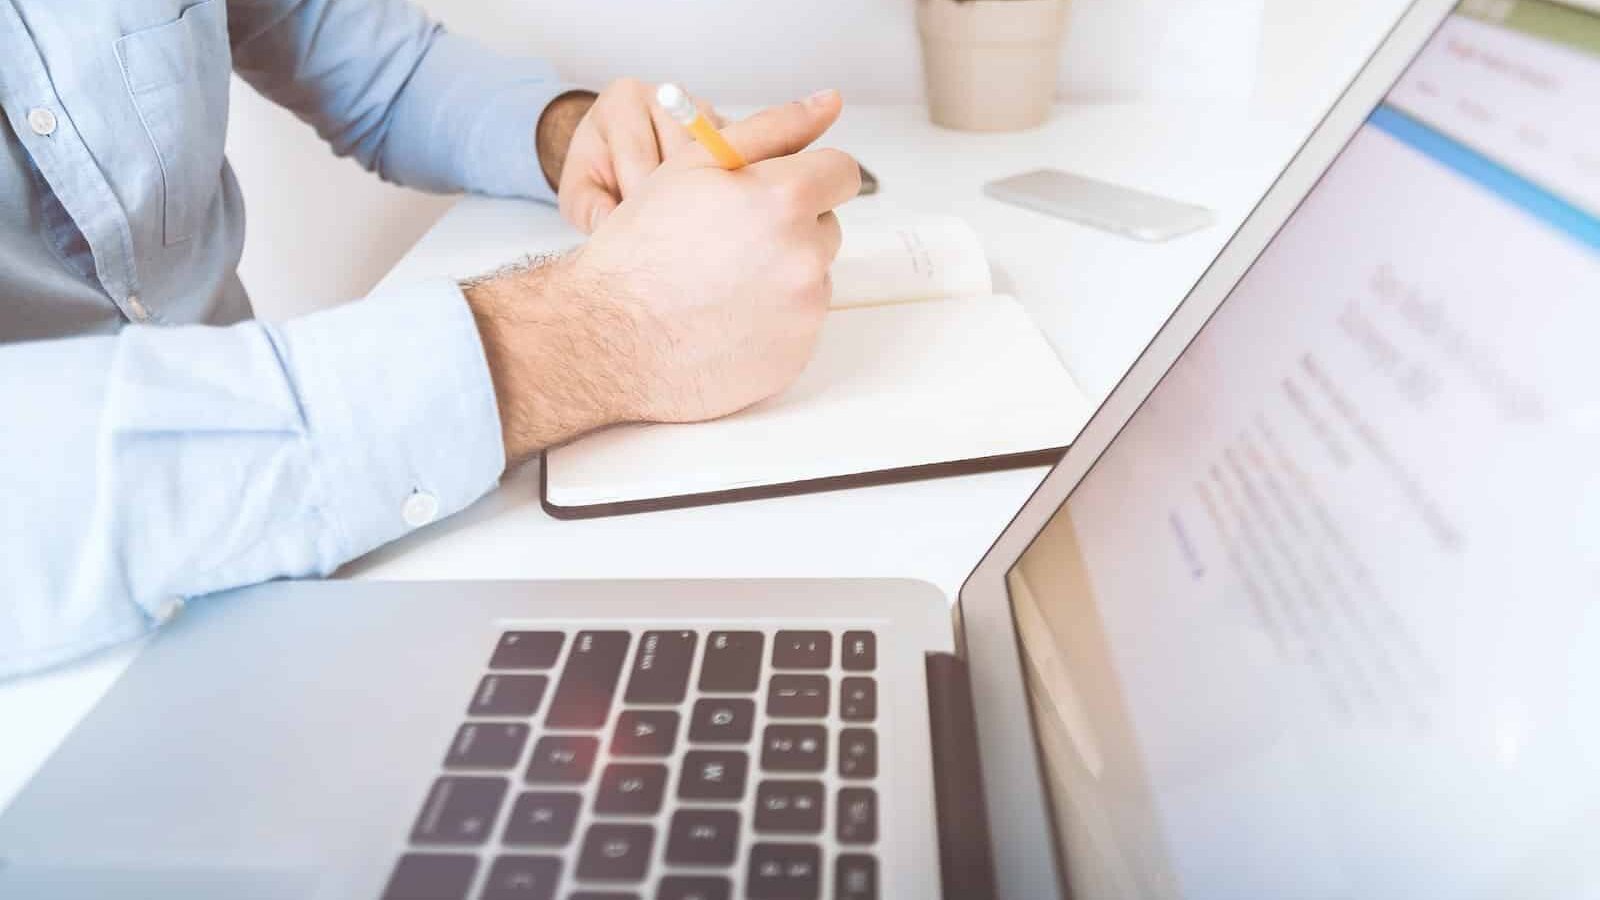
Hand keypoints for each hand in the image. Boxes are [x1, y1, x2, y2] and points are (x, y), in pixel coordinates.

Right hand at [467, 90, 858, 462]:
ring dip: (782, 274)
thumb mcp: (695, 165)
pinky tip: (724, 319)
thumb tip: (830, 102)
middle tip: (728, 242)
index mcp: (784, 199)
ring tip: (720, 284)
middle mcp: (805, 256)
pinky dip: (772, 320)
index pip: (841, 172)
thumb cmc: (643, 246)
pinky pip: (800, 323)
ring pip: (813, 276)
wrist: (609, 338)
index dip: (808, 177)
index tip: (778, 190)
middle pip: (827, 226)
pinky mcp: (797, 356)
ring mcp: (804, 311)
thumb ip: (772, 128)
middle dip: (790, 227)